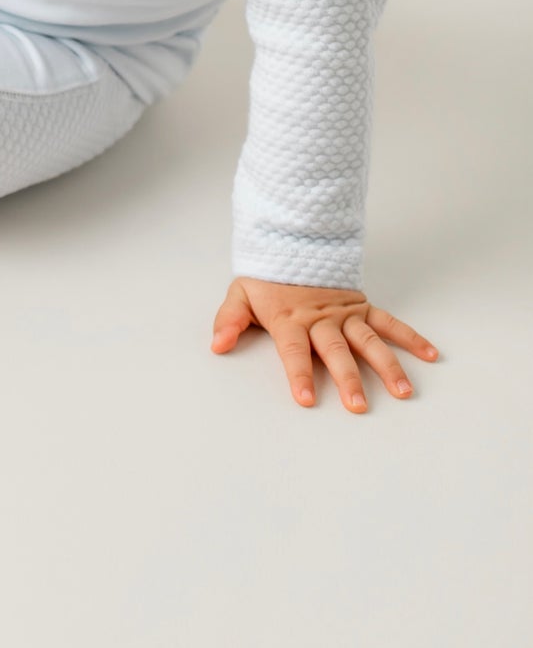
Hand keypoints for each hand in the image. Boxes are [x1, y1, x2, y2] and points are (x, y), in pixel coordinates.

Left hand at [211, 277, 439, 411]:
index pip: (294, 352)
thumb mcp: (241, 294)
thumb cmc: (266, 278)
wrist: (291, 242)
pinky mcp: (362, 307)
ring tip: (404, 391)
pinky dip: (411, 337)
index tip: (306, 400)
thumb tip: (217, 345)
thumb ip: (229, 320)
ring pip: (369, 342)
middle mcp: (321, 319)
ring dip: (387, 366)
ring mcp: (345, 314)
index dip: (299, 375)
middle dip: (347, 379)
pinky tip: (430, 355)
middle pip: (335, 352)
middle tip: (358, 406)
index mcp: (290, 320)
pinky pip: (389, 323)